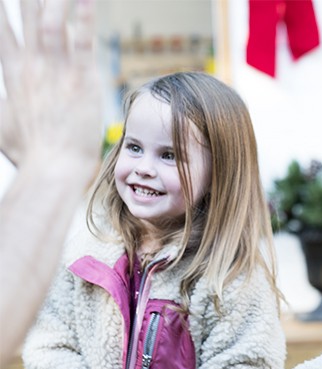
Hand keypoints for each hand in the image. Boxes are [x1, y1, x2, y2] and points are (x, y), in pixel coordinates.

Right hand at [0, 0, 100, 172]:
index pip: (2, 29)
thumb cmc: (30, 154)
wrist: (53, 169)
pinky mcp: (81, 79)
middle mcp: (31, 66)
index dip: (2, 10)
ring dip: (55, 1)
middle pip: (25, 17)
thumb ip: (3, 107)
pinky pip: (83, 41)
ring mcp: (55, 71)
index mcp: (12, 73)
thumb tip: (3, 108)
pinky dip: (84, 17)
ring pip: (51, 21)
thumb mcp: (2, 125)